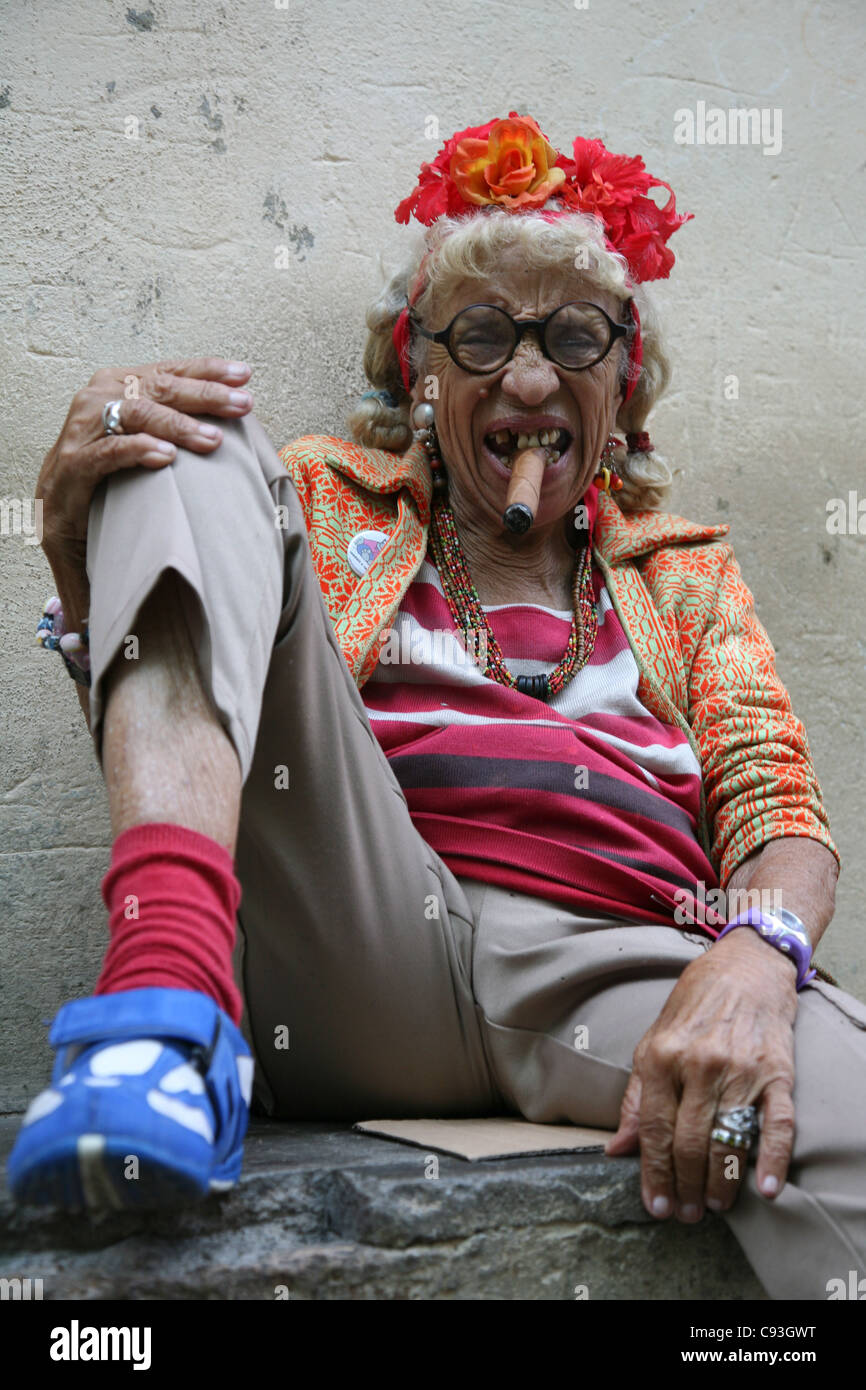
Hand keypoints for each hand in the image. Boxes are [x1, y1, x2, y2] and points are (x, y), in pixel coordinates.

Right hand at [36, 357, 253, 561]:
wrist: (61, 514)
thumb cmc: (110, 473)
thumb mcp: (143, 438)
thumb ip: (172, 421)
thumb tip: (227, 418)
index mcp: (119, 385)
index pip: (169, 370)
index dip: (207, 371)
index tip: (244, 375)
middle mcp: (99, 397)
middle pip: (159, 388)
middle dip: (205, 395)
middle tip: (242, 404)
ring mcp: (84, 429)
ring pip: (137, 414)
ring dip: (179, 425)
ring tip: (212, 439)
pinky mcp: (75, 463)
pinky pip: (110, 451)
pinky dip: (139, 449)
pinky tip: (166, 456)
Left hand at [605, 928, 797, 1221]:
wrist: (744, 968)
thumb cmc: (692, 1008)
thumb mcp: (651, 1043)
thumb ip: (636, 1099)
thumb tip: (615, 1148)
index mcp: (661, 1058)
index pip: (655, 1130)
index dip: (653, 1173)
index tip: (655, 1205)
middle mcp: (699, 1065)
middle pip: (690, 1142)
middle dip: (685, 1186)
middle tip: (686, 1213)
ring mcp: (740, 1069)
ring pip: (728, 1140)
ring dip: (721, 1183)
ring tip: (715, 1204)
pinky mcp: (776, 1073)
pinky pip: (776, 1125)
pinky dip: (772, 1160)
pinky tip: (765, 1189)